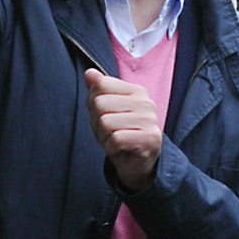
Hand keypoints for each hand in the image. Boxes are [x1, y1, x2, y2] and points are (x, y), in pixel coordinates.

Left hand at [84, 68, 161, 191]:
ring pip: (105, 122)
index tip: (104, 116)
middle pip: (99, 103)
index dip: (92, 103)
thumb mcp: (108, 111)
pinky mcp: (149, 139)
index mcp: (136, 91)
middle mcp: (146, 102)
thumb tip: (89, 73)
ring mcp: (149, 121)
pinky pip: (115, 139)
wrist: (140, 165)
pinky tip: (120, 149)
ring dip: (103, 137)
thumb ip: (100, 91)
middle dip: (96, 123)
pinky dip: (111, 148)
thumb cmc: (123, 135)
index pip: (100, 84)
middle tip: (109, 133)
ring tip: (114, 141)